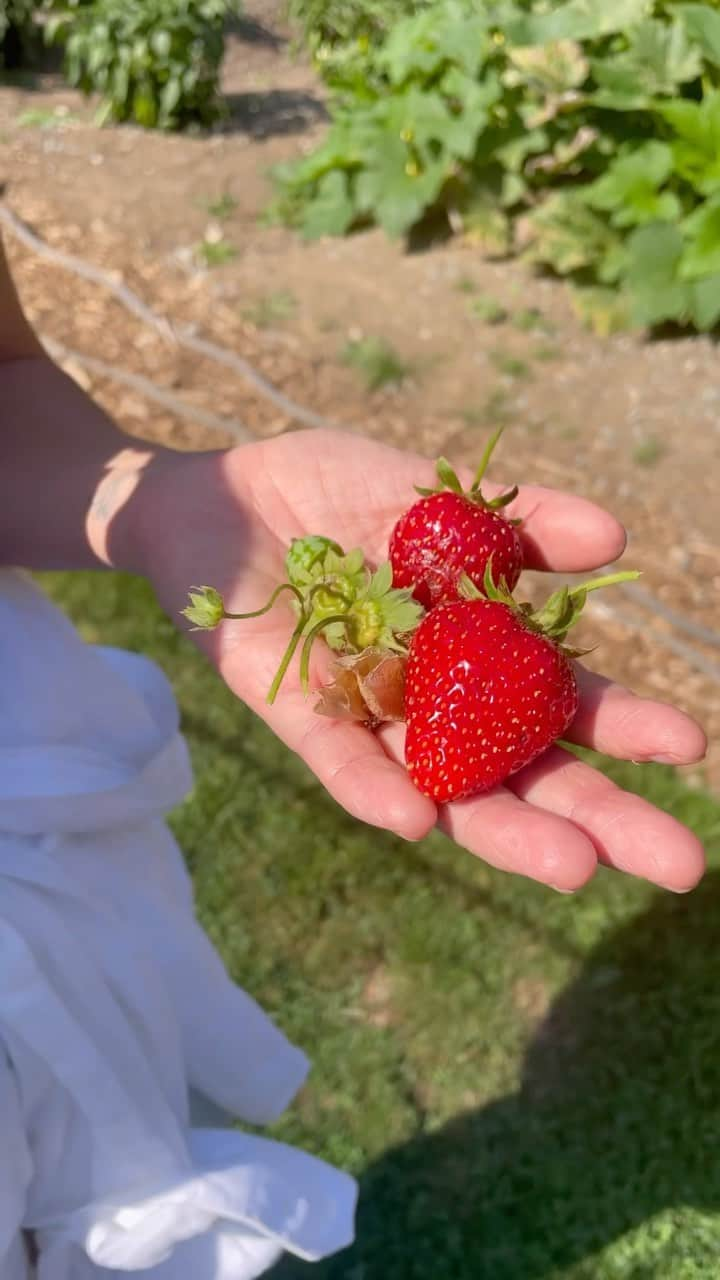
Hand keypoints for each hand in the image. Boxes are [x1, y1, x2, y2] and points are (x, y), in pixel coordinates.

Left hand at [140, 429, 705, 893]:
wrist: (218, 494)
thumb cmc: (330, 495)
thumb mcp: (435, 496)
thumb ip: (519, 521)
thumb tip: (617, 534)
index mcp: (476, 656)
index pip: (560, 707)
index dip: (621, 728)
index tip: (689, 746)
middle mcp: (432, 702)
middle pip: (520, 774)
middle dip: (595, 818)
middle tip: (677, 864)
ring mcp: (368, 715)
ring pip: (443, 789)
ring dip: (504, 830)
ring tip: (574, 867)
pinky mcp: (295, 711)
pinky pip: (337, 757)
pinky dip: (374, 787)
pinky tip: (417, 819)